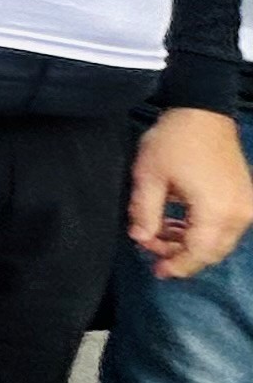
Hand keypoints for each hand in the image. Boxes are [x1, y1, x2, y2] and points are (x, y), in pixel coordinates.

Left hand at [129, 107, 252, 279]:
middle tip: (150, 247)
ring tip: (158, 232)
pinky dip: (202, 229)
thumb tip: (140, 239)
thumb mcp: (149, 176)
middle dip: (181, 255)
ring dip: (190, 242)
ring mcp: (246, 205)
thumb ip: (144, 212)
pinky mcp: (245, 197)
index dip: (177, 265)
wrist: (203, 110)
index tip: (156, 271)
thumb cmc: (174, 141)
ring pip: (219, 240)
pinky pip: (225, 226)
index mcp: (217, 210)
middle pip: (212, 251)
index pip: (199, 252)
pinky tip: (177, 222)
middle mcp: (239, 213)